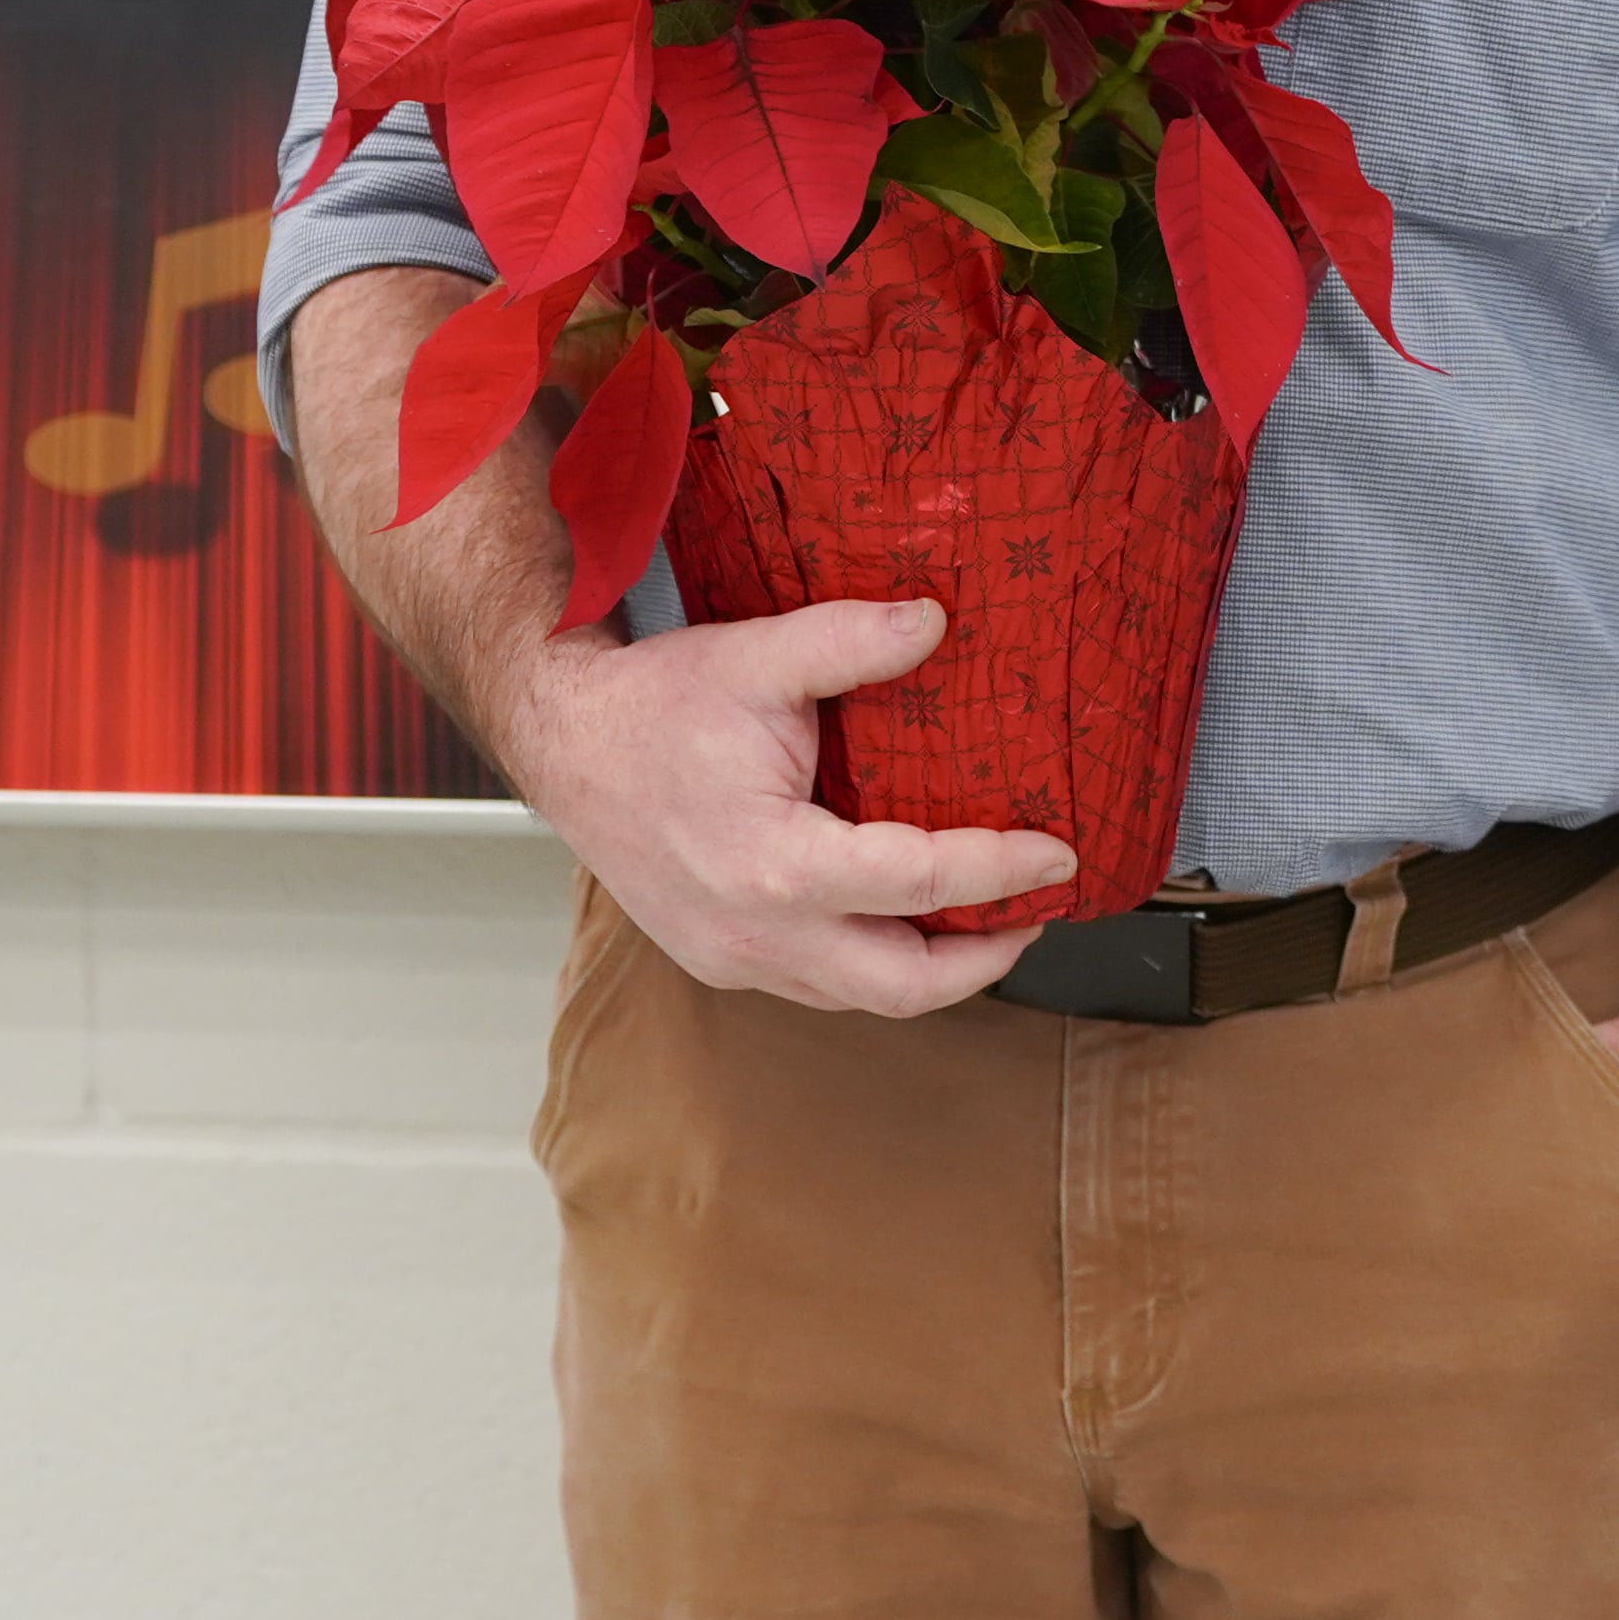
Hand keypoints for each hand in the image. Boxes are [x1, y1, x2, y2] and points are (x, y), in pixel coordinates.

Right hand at [497, 597, 1081, 1014]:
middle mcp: (753, 932)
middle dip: (985, 958)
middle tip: (1036, 912)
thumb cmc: (650, 705)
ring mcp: (732, 959)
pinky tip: (903, 918)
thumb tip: (936, 622)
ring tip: (985, 916)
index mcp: (772, 863)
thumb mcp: (754, 655)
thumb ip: (849, 639)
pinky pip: (819, 983)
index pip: (916, 881)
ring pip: (860, 997)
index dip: (1000, 870)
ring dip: (931, 968)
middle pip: (903, 987)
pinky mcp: (720, 961)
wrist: (562, 743)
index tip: (1056, 853)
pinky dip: (874, 961)